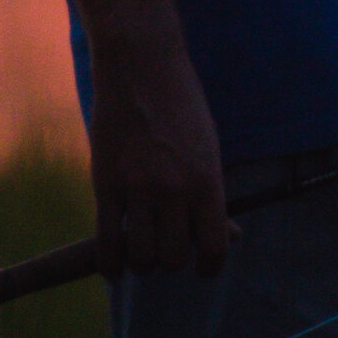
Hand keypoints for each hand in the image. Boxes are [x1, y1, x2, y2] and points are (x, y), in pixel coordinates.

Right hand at [88, 29, 231, 277]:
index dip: (210, 265)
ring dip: (143, 262)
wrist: (141, 68)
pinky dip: (110, 264)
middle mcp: (174, 189)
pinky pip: (106, 242)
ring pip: (141, 255)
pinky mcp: (105, 184)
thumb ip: (213, 193)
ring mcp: (137, 189)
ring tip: (143, 252)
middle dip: (172, 261)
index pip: (215, 246)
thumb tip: (232, 236)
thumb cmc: (182, 108)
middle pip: (174, 257)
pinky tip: (115, 269)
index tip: (204, 267)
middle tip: (168, 248)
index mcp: (207, 180)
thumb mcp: (210, 147)